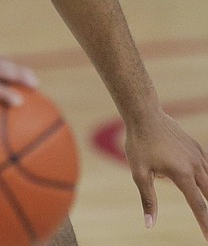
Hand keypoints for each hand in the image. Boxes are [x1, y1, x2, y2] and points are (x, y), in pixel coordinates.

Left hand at [124, 109, 207, 240]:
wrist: (144, 115)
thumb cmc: (139, 144)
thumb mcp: (139, 173)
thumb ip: (148, 199)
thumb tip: (149, 224)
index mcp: (182, 175)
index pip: (198, 206)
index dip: (205, 224)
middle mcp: (195, 166)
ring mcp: (197, 155)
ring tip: (205, 200)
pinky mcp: (196, 147)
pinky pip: (205, 166)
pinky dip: (205, 175)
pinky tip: (201, 179)